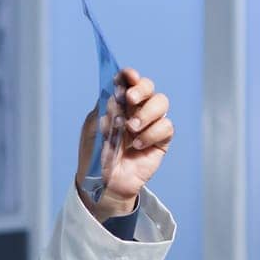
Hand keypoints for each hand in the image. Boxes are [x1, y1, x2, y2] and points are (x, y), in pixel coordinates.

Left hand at [73, 67, 172, 221]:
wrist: (104, 183)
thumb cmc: (96, 154)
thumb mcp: (93, 129)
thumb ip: (104, 108)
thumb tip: (117, 93)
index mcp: (118, 103)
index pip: (128, 82)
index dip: (130, 76)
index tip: (128, 76)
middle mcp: (136, 109)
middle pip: (149, 87)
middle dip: (142, 89)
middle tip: (131, 100)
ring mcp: (150, 123)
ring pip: (161, 103)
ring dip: (146, 113)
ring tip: (131, 129)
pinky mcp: (161, 140)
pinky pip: (166, 126)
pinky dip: (152, 133)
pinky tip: (138, 145)